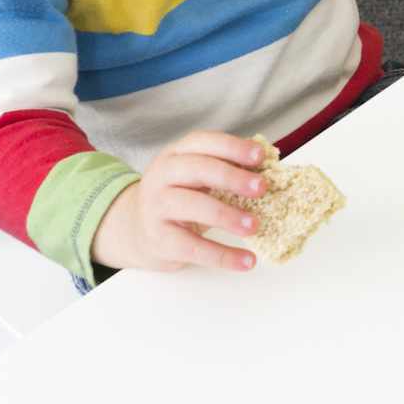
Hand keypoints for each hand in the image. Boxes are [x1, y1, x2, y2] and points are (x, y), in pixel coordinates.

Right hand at [88, 132, 272, 272]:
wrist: (134, 229)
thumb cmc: (178, 198)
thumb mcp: (194, 177)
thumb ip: (225, 170)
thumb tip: (268, 172)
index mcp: (176, 155)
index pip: (203, 142)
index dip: (232, 148)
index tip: (260, 157)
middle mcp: (162, 176)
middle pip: (198, 169)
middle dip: (232, 177)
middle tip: (262, 188)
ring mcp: (157, 207)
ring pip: (193, 206)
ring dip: (227, 216)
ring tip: (254, 226)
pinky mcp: (159, 239)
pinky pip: (193, 247)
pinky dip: (223, 255)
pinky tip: (246, 261)